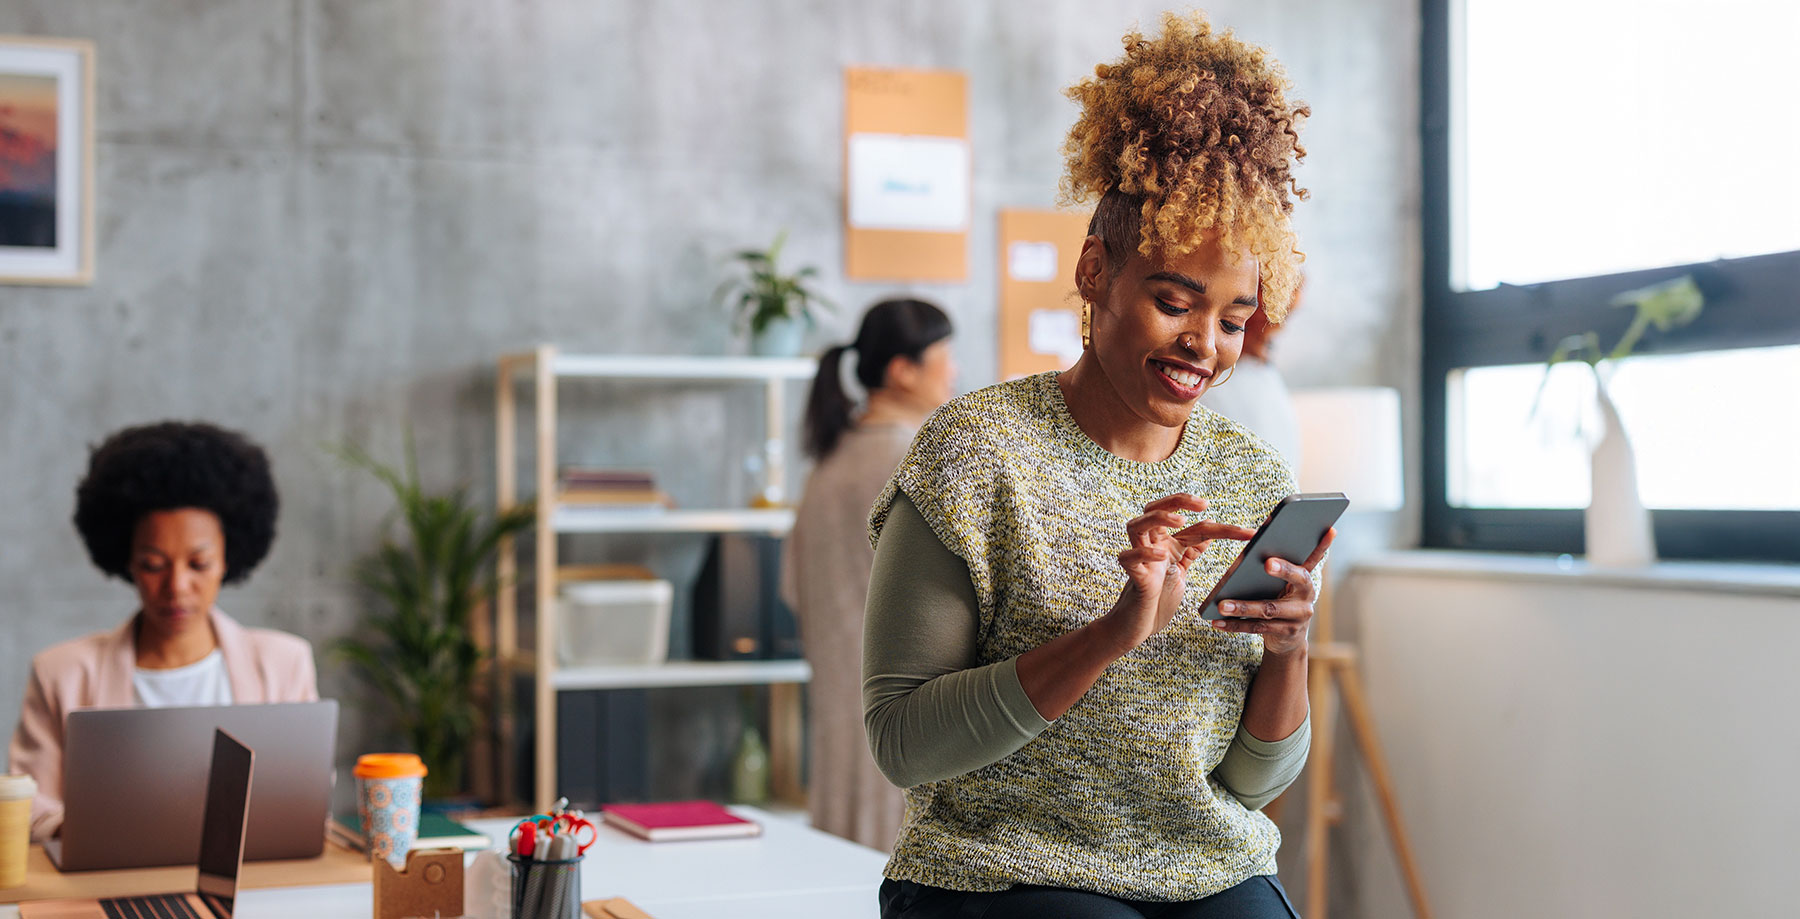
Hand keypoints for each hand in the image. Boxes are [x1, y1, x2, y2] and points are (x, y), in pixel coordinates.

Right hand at [1102, 494, 1255, 651]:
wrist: (1137, 627)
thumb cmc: (1157, 600)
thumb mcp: (1180, 572)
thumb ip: (1190, 553)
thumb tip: (1207, 537)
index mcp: (1167, 545)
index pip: (1193, 526)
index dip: (1222, 527)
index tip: (1249, 533)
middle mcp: (1152, 546)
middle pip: (1155, 509)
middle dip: (1178, 501)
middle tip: (1203, 504)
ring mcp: (1140, 560)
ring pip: (1137, 526)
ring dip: (1158, 519)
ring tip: (1180, 521)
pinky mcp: (1133, 577)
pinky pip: (1129, 558)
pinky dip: (1144, 554)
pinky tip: (1161, 556)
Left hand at [1209, 527, 1336, 655]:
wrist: (1288, 640)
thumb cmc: (1279, 601)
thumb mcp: (1282, 584)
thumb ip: (1276, 567)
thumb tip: (1253, 548)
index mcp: (1305, 578)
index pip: (1315, 557)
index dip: (1322, 545)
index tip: (1327, 530)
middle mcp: (1307, 596)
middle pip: (1295, 580)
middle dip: (1282, 570)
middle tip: (1267, 563)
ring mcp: (1298, 617)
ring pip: (1269, 609)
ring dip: (1243, 607)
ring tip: (1222, 605)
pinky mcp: (1285, 633)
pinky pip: (1257, 628)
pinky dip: (1235, 624)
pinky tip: (1218, 622)